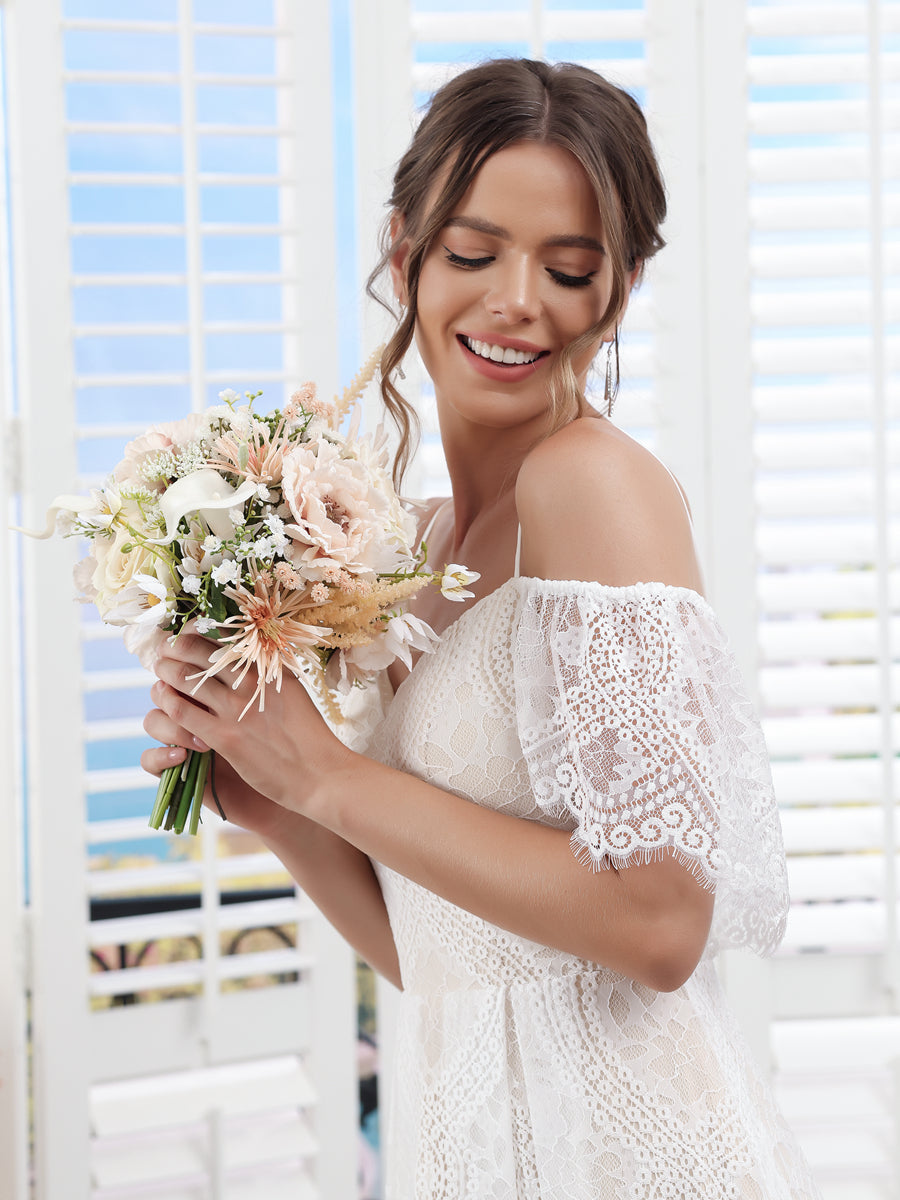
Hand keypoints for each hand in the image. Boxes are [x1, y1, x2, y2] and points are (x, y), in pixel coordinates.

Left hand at [145, 631, 349, 817]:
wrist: (319, 773)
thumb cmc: (309, 734)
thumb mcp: (293, 689)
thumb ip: (270, 671)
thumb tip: (254, 652)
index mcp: (266, 664)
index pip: (220, 634)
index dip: (194, 630)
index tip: (184, 634)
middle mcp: (248, 679)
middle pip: (193, 650)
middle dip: (171, 648)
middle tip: (164, 651)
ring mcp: (234, 707)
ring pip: (181, 679)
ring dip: (164, 673)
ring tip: (160, 673)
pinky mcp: (223, 736)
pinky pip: (181, 712)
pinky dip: (169, 705)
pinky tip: (168, 705)